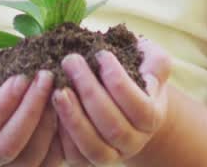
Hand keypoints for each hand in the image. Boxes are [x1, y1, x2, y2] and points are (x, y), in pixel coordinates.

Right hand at [0, 49, 64, 165]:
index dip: (3, 104)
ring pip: (30, 158)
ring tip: (56, 91)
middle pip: (7, 146)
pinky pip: (49, 162)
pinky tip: (65, 108)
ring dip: (47, 124)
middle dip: (30, 110)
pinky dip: (60, 138)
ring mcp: (8, 164)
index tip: (22, 76)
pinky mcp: (33, 164)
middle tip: (45, 77)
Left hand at [52, 38, 173, 165]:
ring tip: (58, 89)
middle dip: (89, 91)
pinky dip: (62, 134)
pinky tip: (52, 107)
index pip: (139, 106)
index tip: (101, 54)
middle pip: (114, 126)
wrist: (125, 102)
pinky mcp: (88, 160)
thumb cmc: (137, 73)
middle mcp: (134, 141)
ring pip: (93, 146)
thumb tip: (138, 50)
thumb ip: (154, 59)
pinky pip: (75, 156)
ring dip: (73, 117)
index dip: (119, 81)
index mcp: (152, 116)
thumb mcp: (151, 61)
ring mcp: (112, 154)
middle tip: (71, 61)